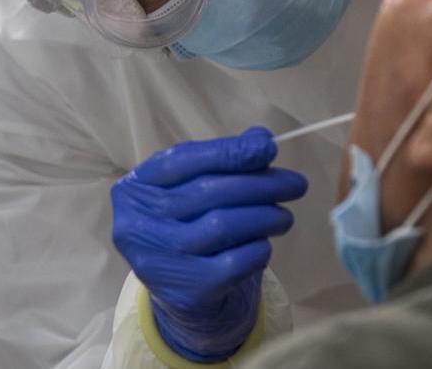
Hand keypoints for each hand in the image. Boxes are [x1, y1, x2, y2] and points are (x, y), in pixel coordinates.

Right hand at [111, 127, 307, 361]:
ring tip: (284, 216)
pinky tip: (264, 245)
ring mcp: (160, 261)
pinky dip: (258, 249)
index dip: (230, 152)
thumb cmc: (186, 225)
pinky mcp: (186, 292)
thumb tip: (261, 139)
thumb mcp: (192, 187)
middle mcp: (139, 223)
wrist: (180, 290)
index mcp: (136, 188)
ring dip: (266, 217)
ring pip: (224, 226)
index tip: (269, 148)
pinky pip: (235, 262)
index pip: (185, 160)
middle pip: (209, 192)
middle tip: (295, 184)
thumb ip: (222, 159)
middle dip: (261, 184)